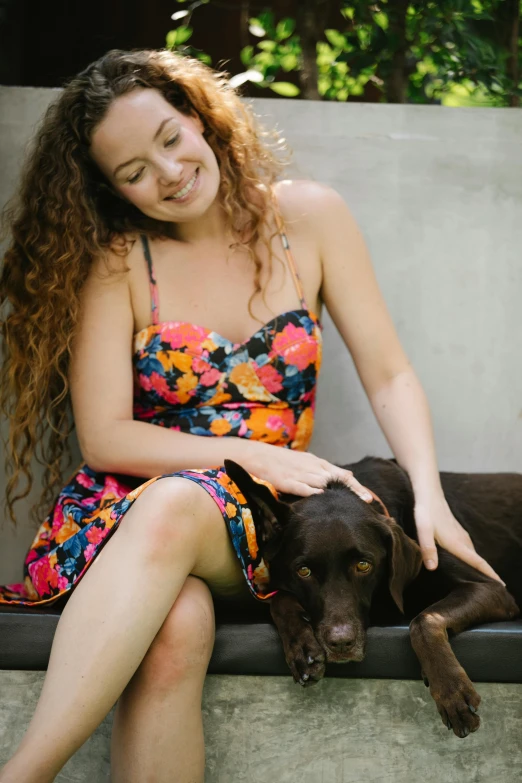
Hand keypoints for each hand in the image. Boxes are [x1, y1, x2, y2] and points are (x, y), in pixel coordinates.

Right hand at [238, 441, 372, 501]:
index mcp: (316, 463)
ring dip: (338, 492)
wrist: (257, 455)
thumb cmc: (282, 461)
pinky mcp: (286, 481)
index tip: (368, 497)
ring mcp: (299, 474)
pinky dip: (312, 491)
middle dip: (353, 490)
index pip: (340, 474)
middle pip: (337, 479)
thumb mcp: (306, 462)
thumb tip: (347, 476)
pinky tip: (322, 498)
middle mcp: (311, 467)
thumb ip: (325, 470)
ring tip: (354, 503)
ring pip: (323, 482)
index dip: (355, 486)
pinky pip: (302, 487)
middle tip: (367, 501)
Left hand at [414, 491, 503, 583]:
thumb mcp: (423, 530)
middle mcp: (463, 540)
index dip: (490, 575)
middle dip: (487, 575)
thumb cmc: (426, 512)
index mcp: (457, 543)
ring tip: (481, 582)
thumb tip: (432, 568)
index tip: (502, 587)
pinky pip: (468, 549)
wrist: (429, 493)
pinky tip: (466, 564)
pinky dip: (472, 559)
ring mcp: (461, 535)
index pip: (478, 562)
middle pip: (478, 561)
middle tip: (491, 592)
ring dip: (479, 567)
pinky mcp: (457, 532)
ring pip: (473, 555)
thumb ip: (428, 548)